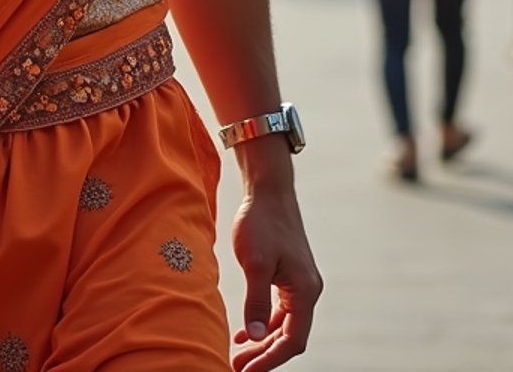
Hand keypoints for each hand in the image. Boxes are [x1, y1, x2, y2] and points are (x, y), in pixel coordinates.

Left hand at [229, 181, 321, 370]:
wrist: (268, 190)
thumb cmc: (261, 222)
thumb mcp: (255, 262)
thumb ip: (256, 300)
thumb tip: (254, 336)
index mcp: (305, 291)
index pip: (292, 340)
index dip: (270, 360)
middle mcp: (307, 291)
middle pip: (289, 337)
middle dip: (265, 355)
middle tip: (238, 367)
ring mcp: (299, 283)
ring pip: (283, 325)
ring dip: (262, 341)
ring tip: (238, 354)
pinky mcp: (288, 275)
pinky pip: (279, 310)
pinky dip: (263, 323)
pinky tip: (244, 331)